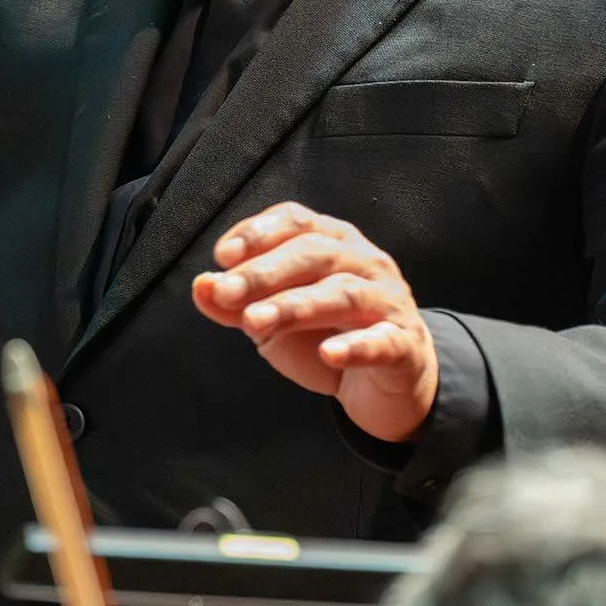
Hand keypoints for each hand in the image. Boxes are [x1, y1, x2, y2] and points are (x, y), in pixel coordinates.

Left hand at [191, 201, 438, 441]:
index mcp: (333, 242)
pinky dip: (356, 346)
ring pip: (343, 293)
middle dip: (265, 271)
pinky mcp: (404, 345)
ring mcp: (388, 302)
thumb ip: (237, 305)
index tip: (223, 257)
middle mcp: (364, 262)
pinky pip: (383, 342)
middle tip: (227, 292)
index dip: (258, 233)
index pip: (296, 221)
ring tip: (256, 322)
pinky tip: (329, 353)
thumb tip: (201, 286)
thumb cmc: (326, 337)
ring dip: (295, 306)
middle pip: (315, 253)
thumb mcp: (274, 321)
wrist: (388, 384)